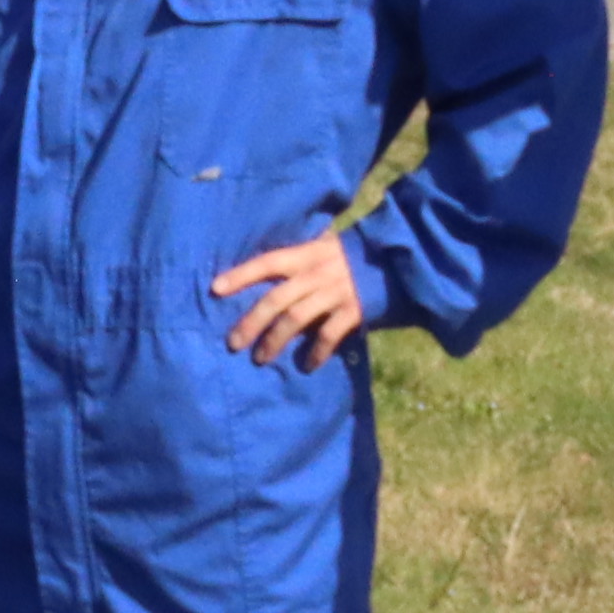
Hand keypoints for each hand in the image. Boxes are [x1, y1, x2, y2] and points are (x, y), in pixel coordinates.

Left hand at [216, 226, 369, 365]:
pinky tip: (306, 365)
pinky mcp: (354, 311)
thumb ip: (299, 260)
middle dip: (251, 323)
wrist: (398, 260)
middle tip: (233, 343)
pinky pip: (328, 335)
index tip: (215, 289)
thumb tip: (267, 273)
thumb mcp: (325, 247)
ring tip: (260, 358)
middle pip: (276, 298)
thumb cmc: (354, 255)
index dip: (240, 275)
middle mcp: (317, 273)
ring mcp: (335, 292)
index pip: (267, 262)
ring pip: (296, 319)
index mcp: (307, 255)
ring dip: (275, 340)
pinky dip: (316, 351)